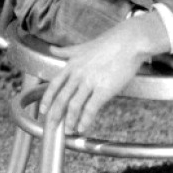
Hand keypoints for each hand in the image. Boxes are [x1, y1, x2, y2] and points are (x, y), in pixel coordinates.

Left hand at [41, 13, 166, 134]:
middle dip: (55, 115)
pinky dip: (85, 120)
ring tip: (69, 130)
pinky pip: (91, 108)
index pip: (54, 85)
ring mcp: (90, 82)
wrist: (130, 41)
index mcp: (72, 64)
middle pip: (61, 98)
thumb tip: (52, 49)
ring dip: (70, 121)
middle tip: (52, 126)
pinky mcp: (104, 89)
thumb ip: (66, 51)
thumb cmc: (109, 43)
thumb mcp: (83, 46)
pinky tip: (83, 127)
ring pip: (74, 106)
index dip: (47, 99)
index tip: (42, 110)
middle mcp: (78, 74)